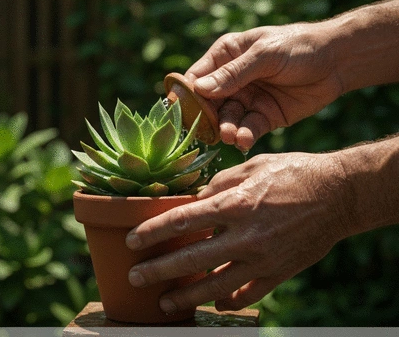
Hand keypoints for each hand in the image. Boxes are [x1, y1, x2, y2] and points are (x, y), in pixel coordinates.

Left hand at [125, 152, 349, 312]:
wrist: (337, 194)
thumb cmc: (293, 172)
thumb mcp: (252, 166)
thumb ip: (220, 183)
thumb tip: (197, 198)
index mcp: (236, 204)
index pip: (182, 221)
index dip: (153, 231)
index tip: (133, 240)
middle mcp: (245, 236)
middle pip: (191, 259)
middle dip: (159, 271)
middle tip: (136, 278)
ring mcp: (263, 259)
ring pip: (216, 286)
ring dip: (187, 297)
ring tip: (165, 304)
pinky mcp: (279, 272)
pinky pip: (248, 295)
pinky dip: (228, 302)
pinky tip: (214, 304)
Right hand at [185, 23, 342, 150]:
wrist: (336, 62)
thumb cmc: (298, 47)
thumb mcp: (265, 55)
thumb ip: (233, 74)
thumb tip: (199, 89)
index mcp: (226, 56)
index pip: (197, 77)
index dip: (188, 94)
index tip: (182, 112)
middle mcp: (232, 80)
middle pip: (209, 103)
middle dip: (207, 118)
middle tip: (208, 130)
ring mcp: (247, 100)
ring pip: (228, 119)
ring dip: (226, 128)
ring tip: (230, 135)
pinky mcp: (263, 117)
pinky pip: (248, 129)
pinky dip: (244, 136)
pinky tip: (244, 140)